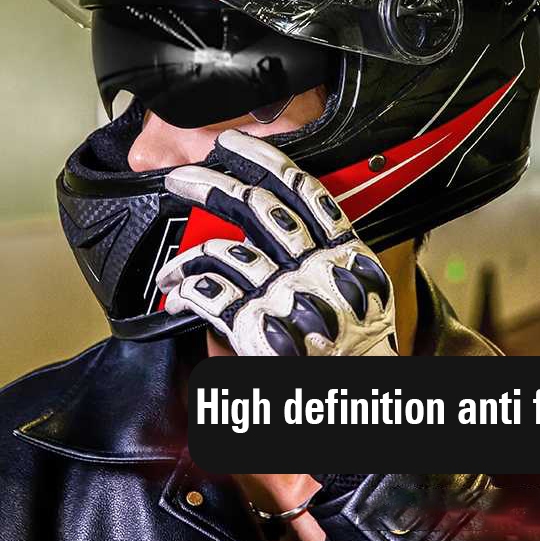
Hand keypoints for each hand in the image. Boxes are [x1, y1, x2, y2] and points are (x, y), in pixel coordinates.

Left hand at [156, 130, 396, 355]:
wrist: (363, 396)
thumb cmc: (365, 348)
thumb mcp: (367, 289)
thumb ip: (336, 256)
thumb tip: (302, 231)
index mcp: (346, 253)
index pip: (305, 191)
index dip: (264, 160)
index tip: (235, 143)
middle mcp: (317, 266)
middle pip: (257, 207)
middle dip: (210, 184)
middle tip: (180, 178)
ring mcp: (288, 294)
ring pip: (226, 248)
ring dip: (186, 254)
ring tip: (170, 267)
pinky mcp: (260, 328)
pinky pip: (212, 294)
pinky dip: (190, 290)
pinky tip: (182, 295)